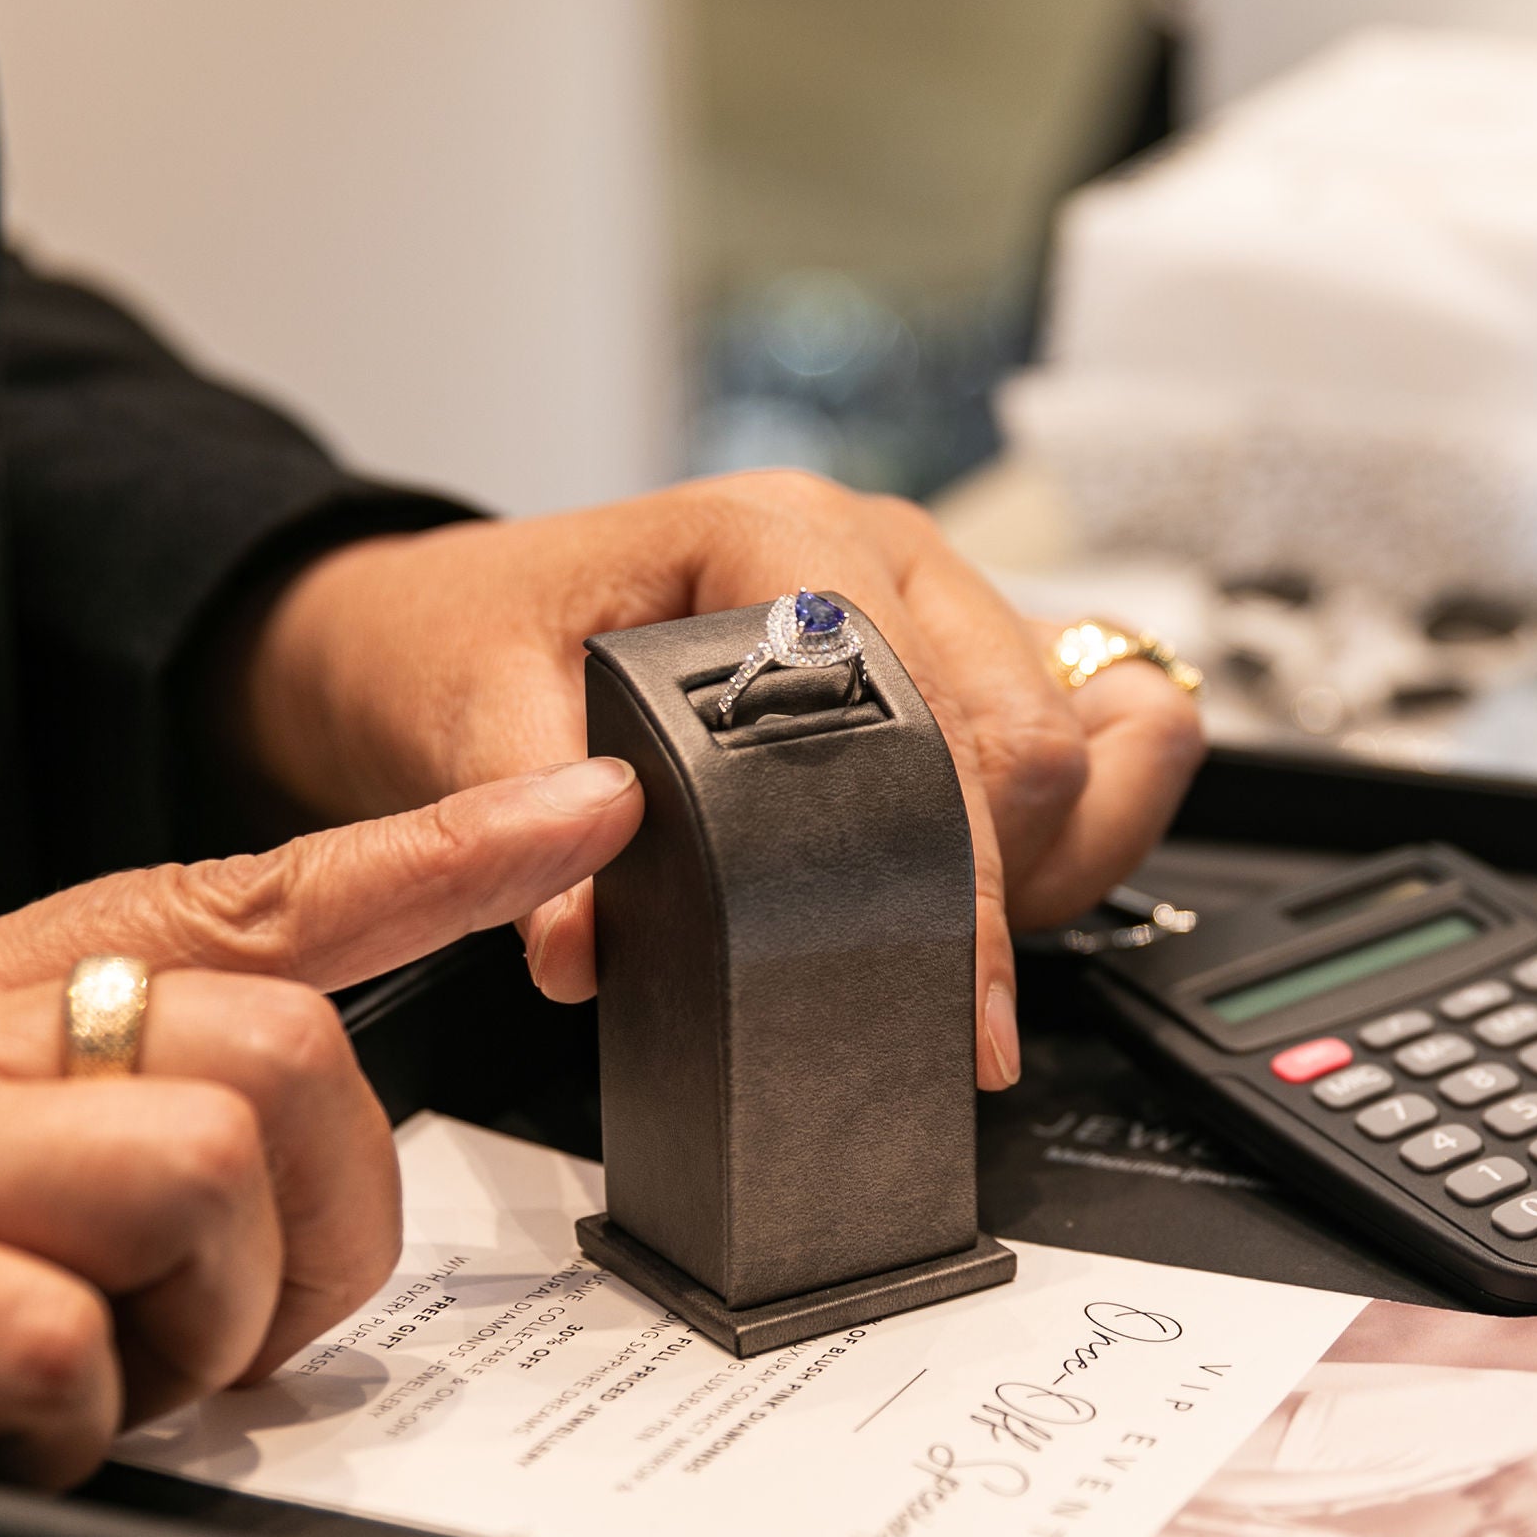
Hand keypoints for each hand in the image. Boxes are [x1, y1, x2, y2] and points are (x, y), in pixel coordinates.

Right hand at [0, 759, 637, 1536]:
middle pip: (276, 1056)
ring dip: (208, 1323)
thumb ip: (3, 1109)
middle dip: (322, 1221)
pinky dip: (68, 1428)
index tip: (583, 810)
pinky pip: (52, 1341)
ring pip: (198, 1169)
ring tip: (100, 1389)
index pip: (238, 890)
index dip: (435, 856)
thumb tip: (193, 1165)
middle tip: (234, 1328)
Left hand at [233, 470, 1208, 1083]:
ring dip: (1044, 859)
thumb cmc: (467, 638)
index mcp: (774, 535)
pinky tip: (998, 888)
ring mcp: (926, 593)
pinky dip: (1070, 826)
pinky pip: (1092, 730)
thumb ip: (519, 818)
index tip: (946, 1001)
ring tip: (950, 941)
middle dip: (1004, 881)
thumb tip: (582, 947)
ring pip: (1084, 740)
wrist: (444, 616)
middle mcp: (875, 549)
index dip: (946, 872)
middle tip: (931, 992)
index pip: (929, 712)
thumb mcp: (461, 710)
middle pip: (1038, 733)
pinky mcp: (950, 650)